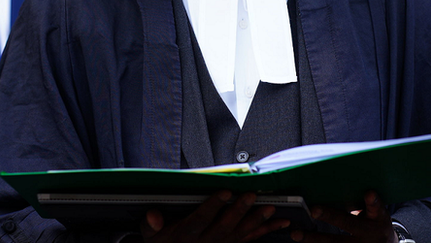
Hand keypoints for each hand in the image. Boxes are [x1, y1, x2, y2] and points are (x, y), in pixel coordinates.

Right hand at [141, 190, 291, 242]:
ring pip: (241, 234)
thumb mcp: (149, 234)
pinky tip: (281, 223)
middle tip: (251, 195)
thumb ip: (150, 224)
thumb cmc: (161, 241)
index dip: (212, 206)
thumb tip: (153, 216)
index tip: (224, 192)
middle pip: (224, 227)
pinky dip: (266, 231)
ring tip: (270, 208)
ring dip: (256, 221)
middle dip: (239, 211)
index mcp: (186, 234)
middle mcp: (205, 242)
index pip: (200, 220)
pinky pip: (250, 240)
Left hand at [289, 191, 395, 242]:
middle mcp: (369, 233)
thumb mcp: (377, 214)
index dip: (372, 201)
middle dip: (330, 216)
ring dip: (313, 238)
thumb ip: (363, 203)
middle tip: (314, 210)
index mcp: (377, 218)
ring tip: (296, 234)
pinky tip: (303, 242)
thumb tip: (341, 184)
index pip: (376, 207)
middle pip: (348, 224)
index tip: (369, 193)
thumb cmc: (376, 224)